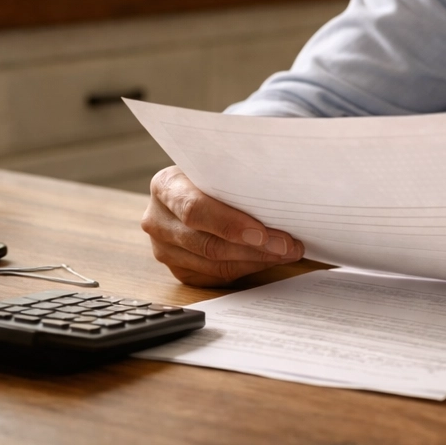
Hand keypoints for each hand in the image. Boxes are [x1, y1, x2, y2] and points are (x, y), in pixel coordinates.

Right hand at [142, 165, 303, 285]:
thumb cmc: (210, 175)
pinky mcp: (177, 269)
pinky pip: (214, 277)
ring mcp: (163, 248)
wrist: (190, 187)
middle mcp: (157, 219)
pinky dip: (246, 269)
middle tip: (288, 246)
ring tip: (286, 253)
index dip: (230, 224)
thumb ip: (235, 179)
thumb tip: (280, 197)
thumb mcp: (216, 167)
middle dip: (254, 248)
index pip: (195, 209)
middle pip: (207, 243)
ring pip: (213, 265)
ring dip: (255, 261)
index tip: (262, 233)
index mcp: (165, 186)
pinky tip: (267, 259)